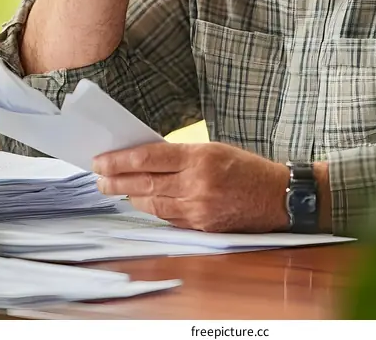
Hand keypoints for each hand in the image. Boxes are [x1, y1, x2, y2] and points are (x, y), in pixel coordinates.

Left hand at [93, 141, 290, 232]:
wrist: (277, 196)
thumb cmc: (246, 168)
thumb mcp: (214, 149)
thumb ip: (182, 155)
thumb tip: (146, 159)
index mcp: (200, 157)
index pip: (149, 158)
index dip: (120, 159)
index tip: (101, 159)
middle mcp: (197, 183)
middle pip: (145, 183)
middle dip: (116, 180)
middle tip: (98, 177)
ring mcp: (199, 208)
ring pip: (153, 203)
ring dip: (131, 196)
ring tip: (114, 188)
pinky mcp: (202, 227)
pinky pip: (169, 218)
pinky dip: (153, 209)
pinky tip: (141, 201)